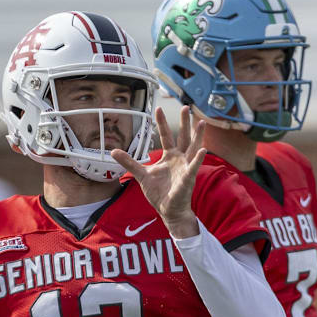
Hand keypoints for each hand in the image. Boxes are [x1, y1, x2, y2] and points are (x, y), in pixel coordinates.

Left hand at [111, 106, 205, 237]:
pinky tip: (203, 150)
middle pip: (183, 137)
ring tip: (201, 122)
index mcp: (169, 156)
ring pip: (193, 148)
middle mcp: (179, 159)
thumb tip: (113, 151)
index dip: (161, 123)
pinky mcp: (188, 178)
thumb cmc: (158, 192)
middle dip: (184, 123)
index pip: (166, 136)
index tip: (158, 109)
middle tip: (185, 107)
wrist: (168, 209)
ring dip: (197, 136)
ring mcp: (185, 167)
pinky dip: (198, 159)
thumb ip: (129, 162)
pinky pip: (194, 167)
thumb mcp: (141, 174)